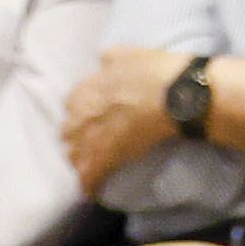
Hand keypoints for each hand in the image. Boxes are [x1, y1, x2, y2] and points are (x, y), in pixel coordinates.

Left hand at [60, 43, 189, 190]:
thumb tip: (101, 61)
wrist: (175, 95)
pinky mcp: (104, 159)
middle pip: (68, 134)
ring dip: (81, 162)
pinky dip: (90, 185)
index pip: (71, 107)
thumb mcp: (128, 53)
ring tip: (92, 169)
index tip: (91, 119)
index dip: (82, 115)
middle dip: (77, 139)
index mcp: (84, 90)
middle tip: (92, 144)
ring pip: (75, 158)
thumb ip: (109, 59)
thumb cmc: (156, 71)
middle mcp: (80, 115)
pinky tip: (93, 192)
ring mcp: (90, 139)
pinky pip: (89, 177)